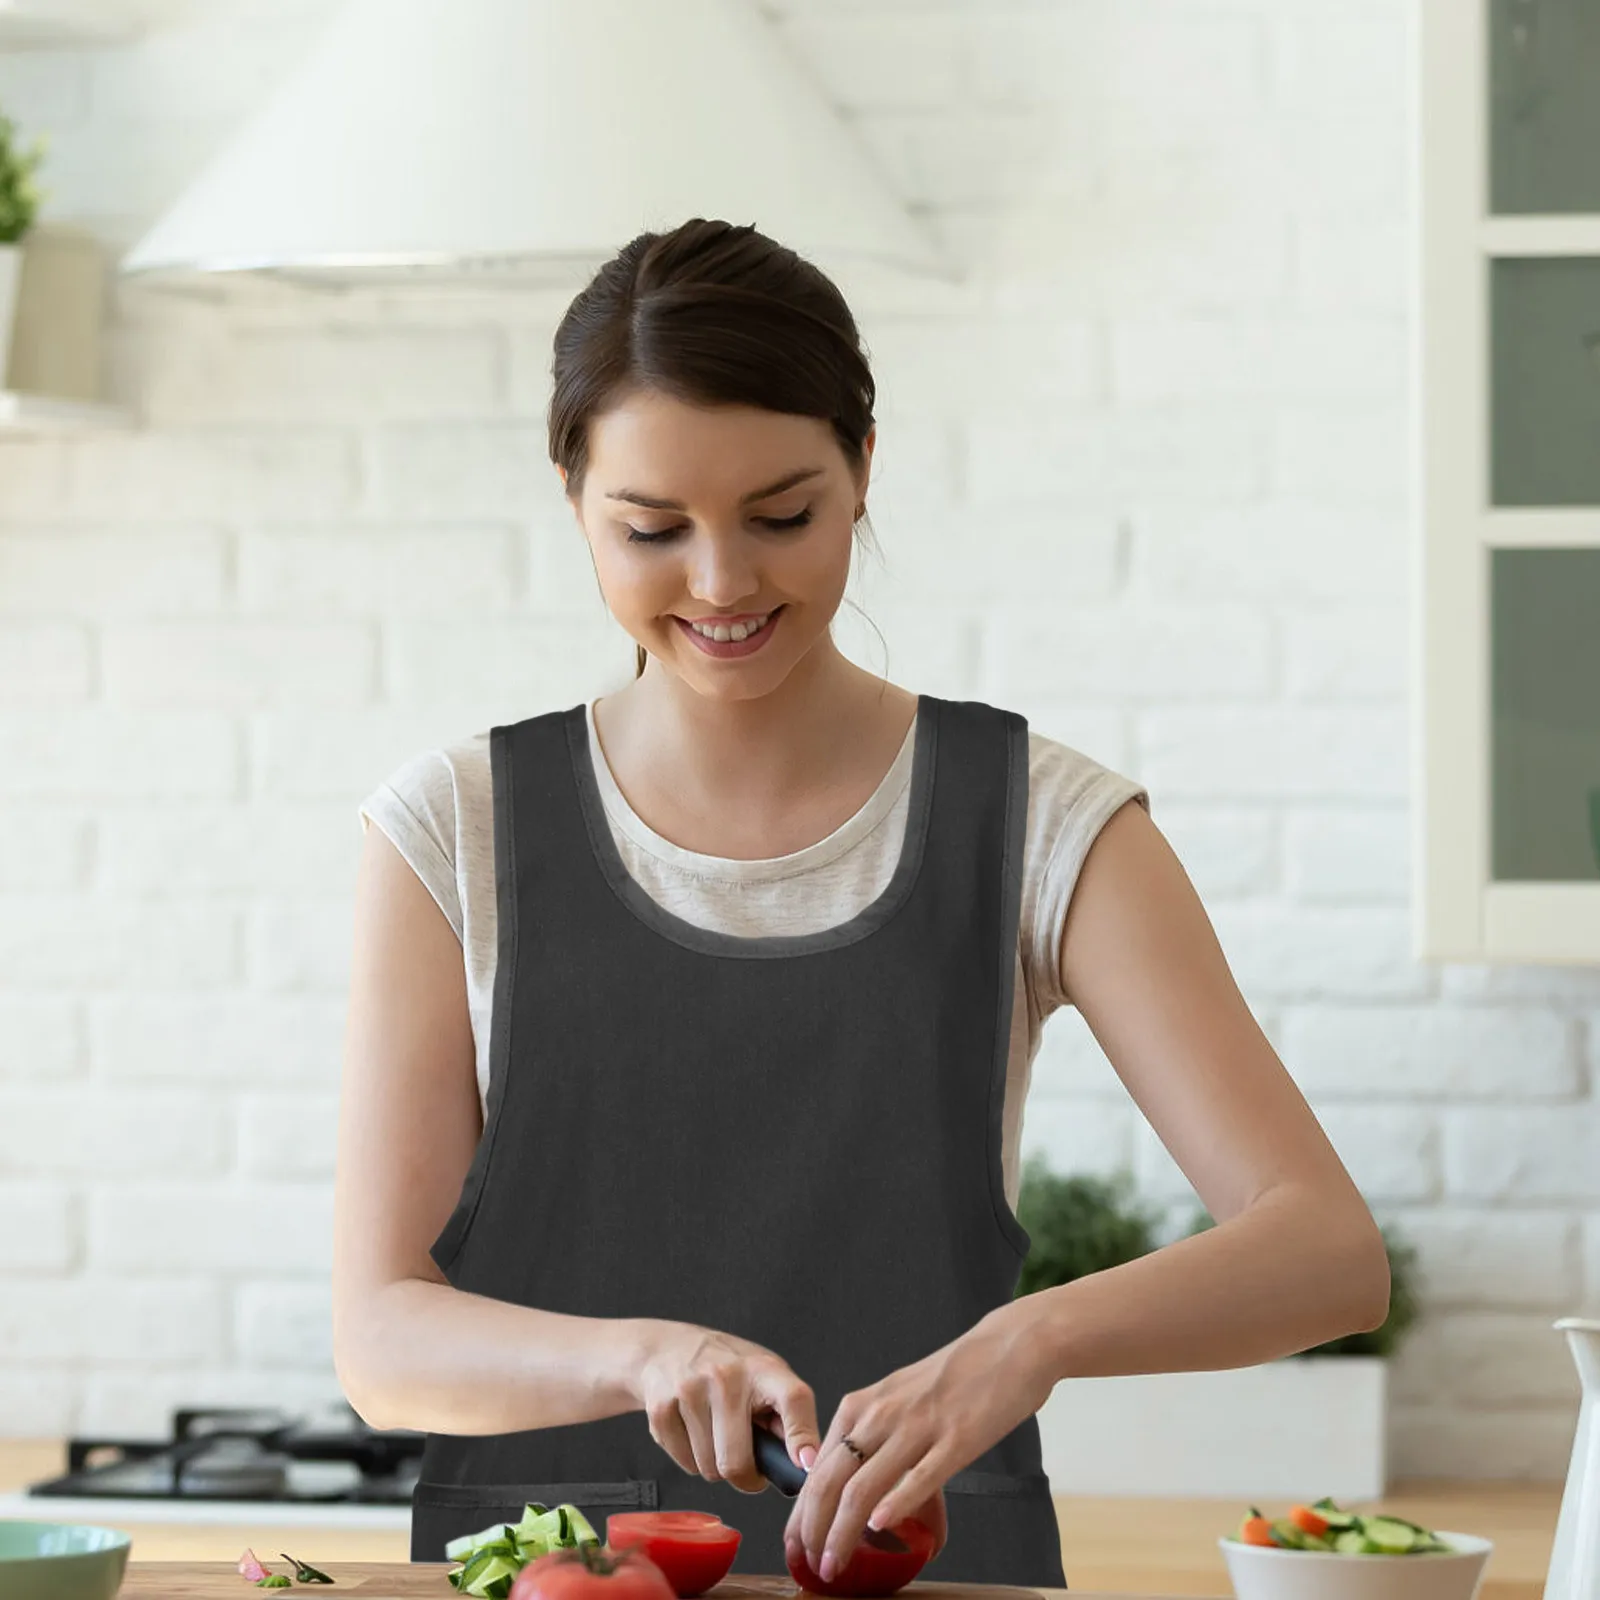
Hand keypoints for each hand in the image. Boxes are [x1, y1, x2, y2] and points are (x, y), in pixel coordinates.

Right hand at [635, 1321, 820, 1492]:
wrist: (666, 1348)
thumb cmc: (726, 1368)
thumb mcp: (764, 1376)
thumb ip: (786, 1416)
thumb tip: (806, 1463)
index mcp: (763, 1368)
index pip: (792, 1399)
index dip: (802, 1435)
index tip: (806, 1465)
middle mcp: (726, 1376)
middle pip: (737, 1461)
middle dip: (744, 1476)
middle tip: (746, 1462)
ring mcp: (690, 1390)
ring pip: (709, 1468)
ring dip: (714, 1465)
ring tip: (715, 1435)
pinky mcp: (661, 1408)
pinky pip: (684, 1464)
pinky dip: (691, 1459)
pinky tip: (693, 1431)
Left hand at [784, 1309, 1050, 1581]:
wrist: (1008, 1347)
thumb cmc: (955, 1377)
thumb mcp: (900, 1401)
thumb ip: (878, 1440)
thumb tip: (864, 1496)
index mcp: (864, 1406)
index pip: (818, 1467)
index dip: (802, 1512)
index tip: (796, 1544)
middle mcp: (882, 1414)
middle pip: (830, 1480)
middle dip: (813, 1529)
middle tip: (811, 1564)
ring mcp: (918, 1427)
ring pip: (864, 1486)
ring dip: (842, 1532)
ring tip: (835, 1565)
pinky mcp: (957, 1439)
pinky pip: (920, 1476)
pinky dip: (895, 1504)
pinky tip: (880, 1527)